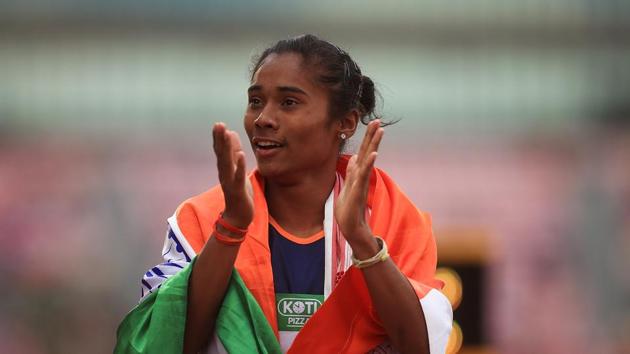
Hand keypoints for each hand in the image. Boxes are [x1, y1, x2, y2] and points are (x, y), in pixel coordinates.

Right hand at [212, 122, 253, 228]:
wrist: (238, 216)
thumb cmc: (238, 191)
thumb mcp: (237, 169)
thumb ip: (234, 152)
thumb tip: (231, 133)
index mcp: (225, 168)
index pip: (220, 150)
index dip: (219, 137)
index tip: (218, 124)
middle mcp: (224, 173)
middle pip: (221, 154)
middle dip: (219, 139)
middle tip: (218, 124)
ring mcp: (230, 181)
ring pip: (227, 162)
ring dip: (226, 148)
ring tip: (227, 134)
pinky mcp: (238, 190)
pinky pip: (238, 176)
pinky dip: (239, 165)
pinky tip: (241, 154)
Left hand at [334, 120, 382, 250]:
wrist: (351, 226)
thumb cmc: (349, 209)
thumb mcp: (348, 186)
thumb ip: (352, 172)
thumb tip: (354, 159)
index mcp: (358, 173)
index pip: (363, 151)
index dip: (367, 138)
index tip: (372, 124)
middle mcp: (361, 175)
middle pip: (368, 151)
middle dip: (372, 136)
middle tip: (379, 121)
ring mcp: (361, 181)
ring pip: (368, 159)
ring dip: (374, 144)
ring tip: (380, 131)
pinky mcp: (359, 189)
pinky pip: (364, 174)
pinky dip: (368, 163)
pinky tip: (374, 153)